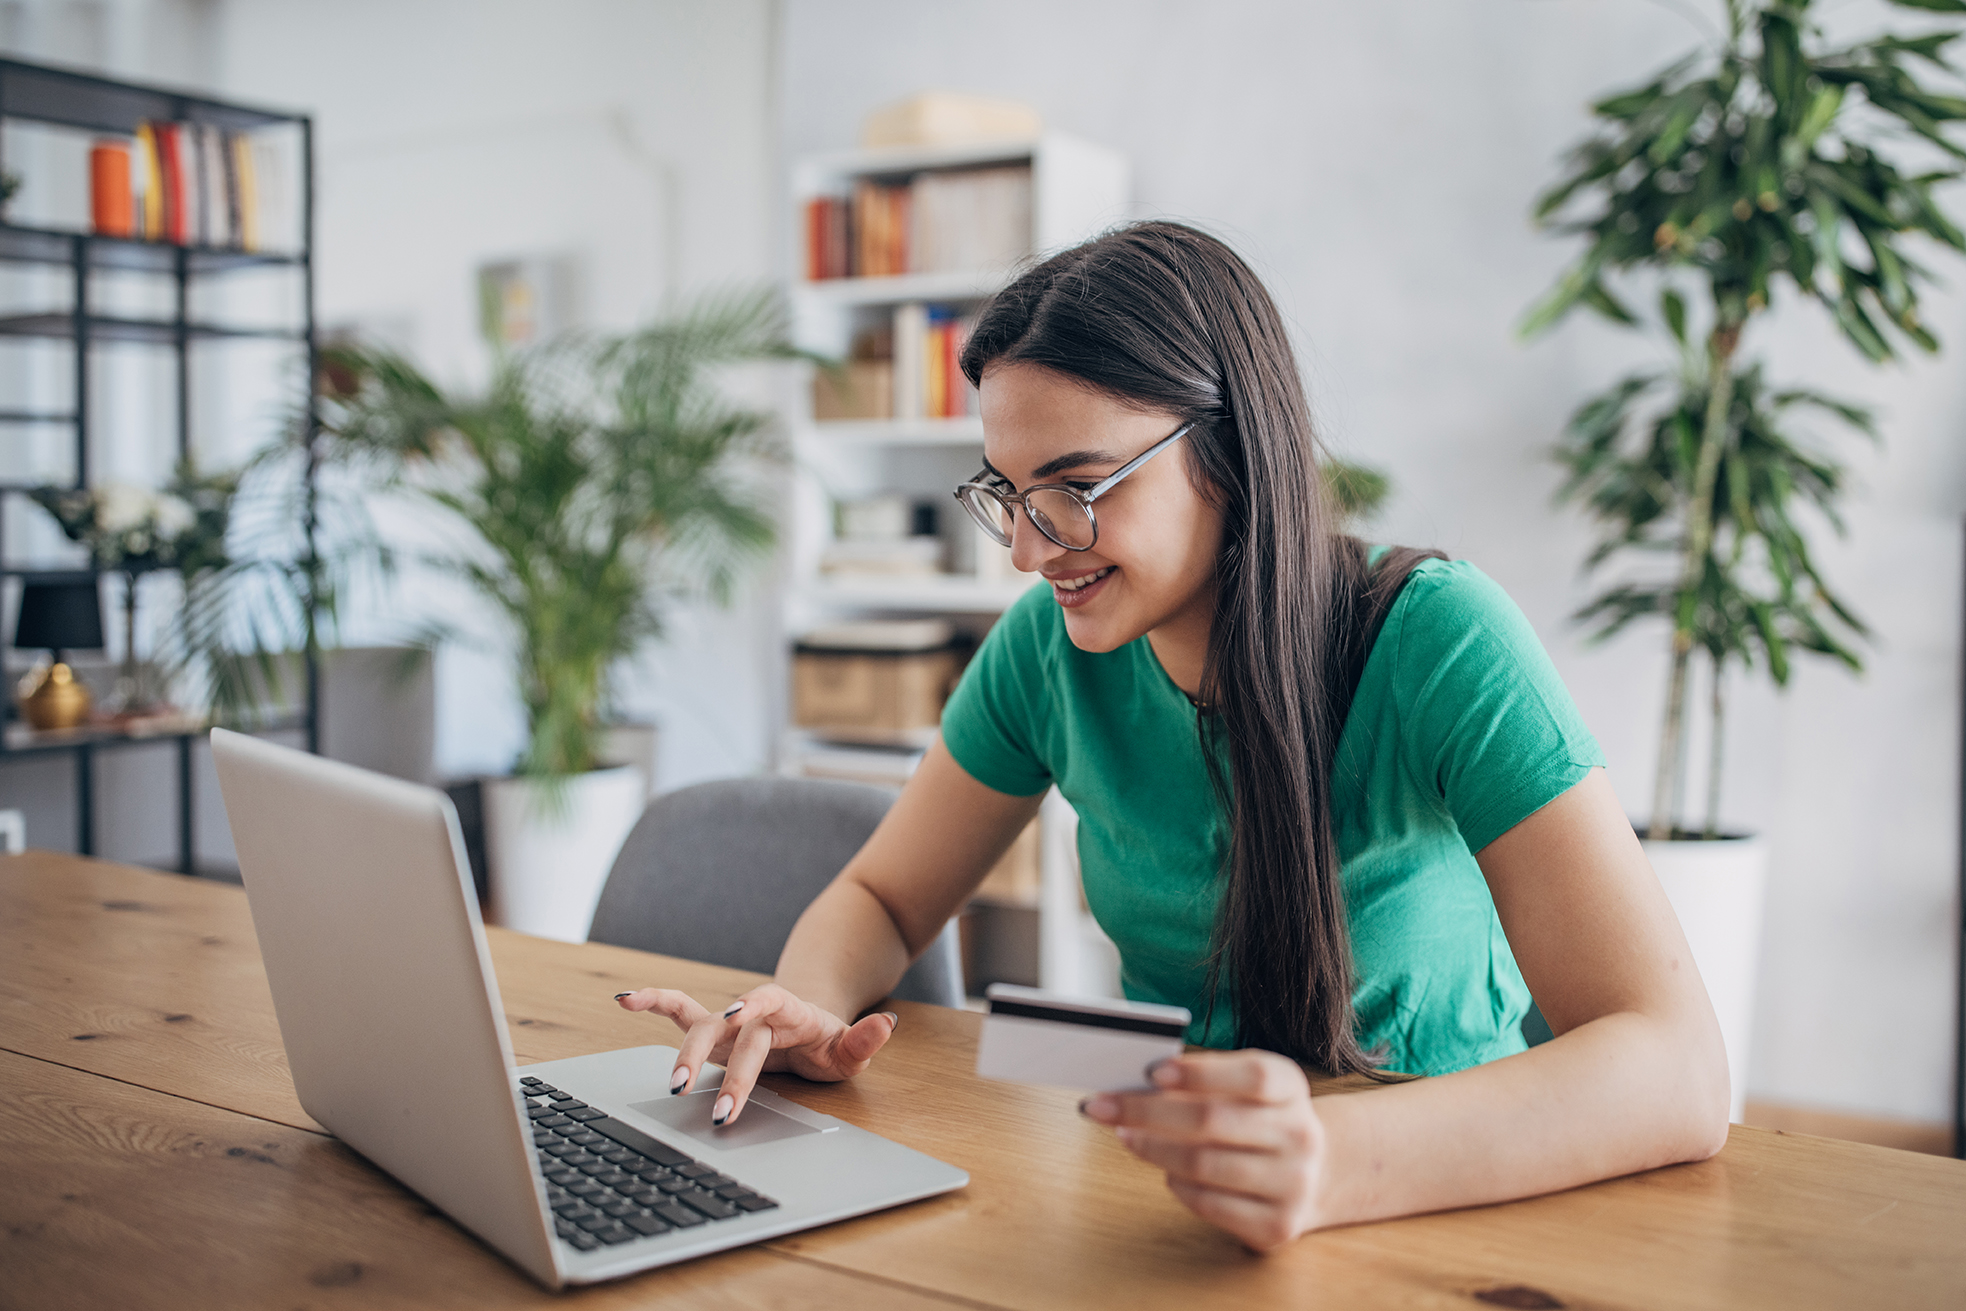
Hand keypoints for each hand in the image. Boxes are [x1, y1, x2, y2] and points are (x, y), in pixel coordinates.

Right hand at [614, 983, 896, 1126]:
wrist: (810, 1028)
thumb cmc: (829, 1042)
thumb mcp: (852, 1046)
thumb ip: (866, 1037)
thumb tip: (887, 1023)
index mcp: (787, 1008)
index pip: (767, 1002)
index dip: (750, 1007)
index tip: (737, 1018)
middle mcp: (752, 1011)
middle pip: (731, 1031)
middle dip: (724, 1070)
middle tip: (719, 1111)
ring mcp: (728, 1022)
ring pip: (697, 1024)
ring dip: (682, 1051)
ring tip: (670, 1081)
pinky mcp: (711, 1033)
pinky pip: (678, 1013)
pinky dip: (651, 1003)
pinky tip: (624, 999)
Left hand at [1081, 1049, 1326, 1250]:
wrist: (1314, 1174)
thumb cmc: (1259, 1120)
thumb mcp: (1245, 1089)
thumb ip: (1201, 1081)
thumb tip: (1133, 1084)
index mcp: (1292, 1088)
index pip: (1253, 1075)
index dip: (1201, 1072)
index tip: (1152, 1071)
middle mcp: (1300, 1135)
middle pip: (1213, 1120)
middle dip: (1147, 1111)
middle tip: (1104, 1106)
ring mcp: (1292, 1184)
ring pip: (1203, 1165)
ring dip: (1152, 1149)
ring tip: (1125, 1135)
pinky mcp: (1275, 1226)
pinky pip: (1207, 1203)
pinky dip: (1176, 1183)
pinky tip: (1165, 1170)